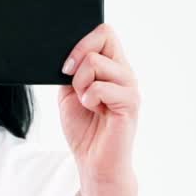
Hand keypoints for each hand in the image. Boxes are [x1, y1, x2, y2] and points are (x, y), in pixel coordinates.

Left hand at [58, 24, 139, 195]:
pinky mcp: (130, 103)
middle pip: (105, 35)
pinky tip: (92, 109)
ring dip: (80, 81)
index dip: (82, 41)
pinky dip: (88, 96)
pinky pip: (102, 86)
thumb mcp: (70, 92)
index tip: (65, 65)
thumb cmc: (84, 129)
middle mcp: (124, 73)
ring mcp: (129, 86)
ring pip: (97, 61)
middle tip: (69, 78)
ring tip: (85, 100)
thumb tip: (68, 52)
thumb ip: (73, 70)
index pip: (105, 33)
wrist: (93, 162)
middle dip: (78, 53)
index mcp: (111, 67)